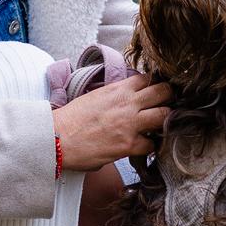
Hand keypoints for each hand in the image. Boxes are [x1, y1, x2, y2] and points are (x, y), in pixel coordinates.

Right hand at [52, 71, 172, 172]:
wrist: (57, 138)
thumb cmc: (71, 119)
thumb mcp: (95, 97)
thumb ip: (114, 96)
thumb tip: (126, 100)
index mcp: (117, 89)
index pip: (148, 78)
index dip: (154, 85)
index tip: (156, 92)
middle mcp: (127, 103)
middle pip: (164, 92)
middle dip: (168, 98)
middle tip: (166, 106)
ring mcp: (130, 124)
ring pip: (165, 115)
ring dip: (165, 121)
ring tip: (159, 127)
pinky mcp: (128, 144)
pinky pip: (152, 144)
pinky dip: (151, 146)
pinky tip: (145, 146)